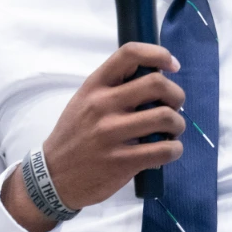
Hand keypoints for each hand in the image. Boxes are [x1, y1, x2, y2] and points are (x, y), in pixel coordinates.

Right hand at [1, 42, 184, 231]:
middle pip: (156, 84)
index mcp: (95, 85)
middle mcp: (103, 105)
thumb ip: (114, 85)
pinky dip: (175, 149)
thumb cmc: (75, 133)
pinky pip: (163, 150)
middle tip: (175, 104)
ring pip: (165, 117)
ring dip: (178, 123)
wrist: (53, 177)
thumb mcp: (85, 99)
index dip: (158, 54)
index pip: (130, 54)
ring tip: (173, 128)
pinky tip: (170, 149)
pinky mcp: (121, 162)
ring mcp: (112, 134)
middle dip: (176, 94)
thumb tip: (156, 76)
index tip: (172, 66)